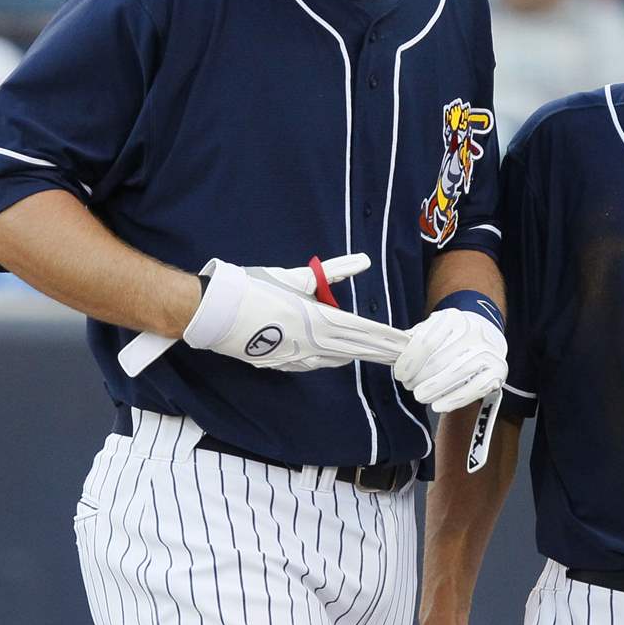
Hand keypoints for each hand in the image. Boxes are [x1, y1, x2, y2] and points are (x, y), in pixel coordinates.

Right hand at [184, 255, 407, 371]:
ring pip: (336, 358)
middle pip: (356, 349)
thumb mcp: (299, 276)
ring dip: (357, 355)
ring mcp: (296, 358)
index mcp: (319, 321)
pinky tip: (338, 356)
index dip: (386, 337)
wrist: (217, 312)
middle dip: (382, 351)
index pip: (363, 331)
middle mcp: (312, 345)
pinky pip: (314, 362)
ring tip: (378, 354)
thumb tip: (364, 261)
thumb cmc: (257, 287)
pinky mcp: (281, 364)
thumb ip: (335, 271)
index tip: (406, 342)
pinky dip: (331, 357)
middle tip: (404, 354)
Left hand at [394, 308, 506, 412]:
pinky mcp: (498, 370)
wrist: (484, 337)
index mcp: (452, 318)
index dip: (409, 360)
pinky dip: (455, 399)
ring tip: (420, 396)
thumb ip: (412, 342)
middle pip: (440, 359)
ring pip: (458, 372)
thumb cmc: (449, 339)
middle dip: (419, 377)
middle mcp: (473, 331)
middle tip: (408, 385)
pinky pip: (476, 387)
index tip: (399, 373)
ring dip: (435, 388)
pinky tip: (439, 405)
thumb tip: (392, 355)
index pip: (426, 341)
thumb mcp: (431, 331)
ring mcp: (488, 350)